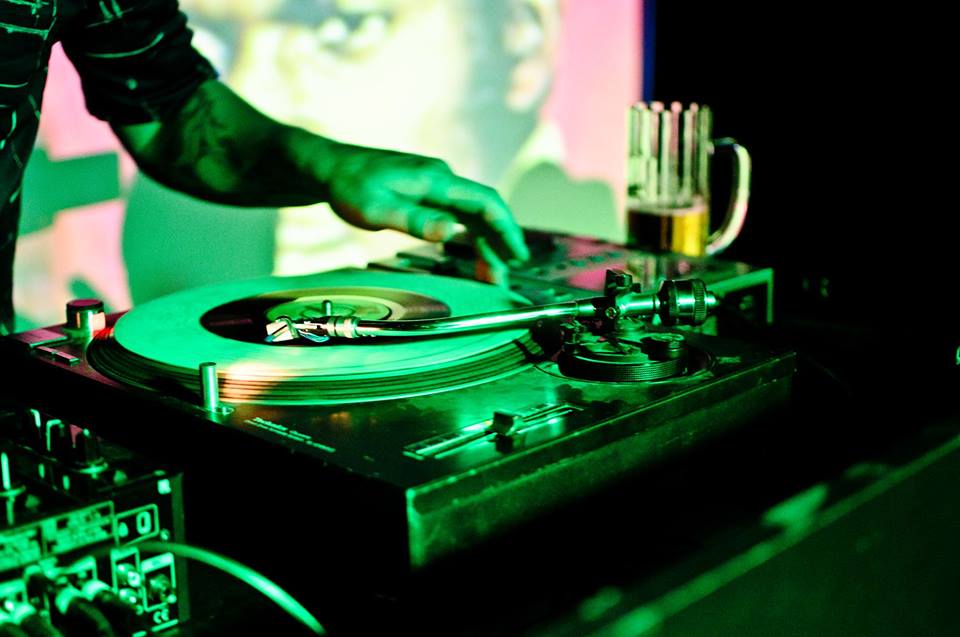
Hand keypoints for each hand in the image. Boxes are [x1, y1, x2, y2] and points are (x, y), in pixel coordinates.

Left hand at [323, 143, 528, 282]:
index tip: (518, 255)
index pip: (485, 203)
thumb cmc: (349, 187)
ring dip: (483, 244)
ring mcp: (433, 185)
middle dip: (498, 244)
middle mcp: (441, 179)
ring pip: (470, 215)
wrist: (328, 167)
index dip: (506, 229)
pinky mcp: (424, 193)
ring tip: (489, 275)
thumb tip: (451, 232)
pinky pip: (456, 215)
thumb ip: (415, 221)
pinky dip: (467, 236)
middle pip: (483, 212)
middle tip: (503, 277)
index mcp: (436, 181)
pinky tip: (468, 254)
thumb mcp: (377, 209)